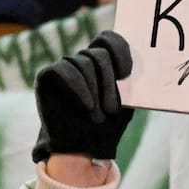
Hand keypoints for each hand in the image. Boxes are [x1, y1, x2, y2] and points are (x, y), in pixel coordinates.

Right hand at [32, 32, 133, 163]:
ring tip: (97, 115)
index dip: (119, 50)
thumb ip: (130, 82)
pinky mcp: (46, 75)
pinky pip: (64, 69)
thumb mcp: (125, 102)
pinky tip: (87, 105)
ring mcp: (65, 66)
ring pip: (83, 63)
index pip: (109, 39)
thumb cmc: (107, 125)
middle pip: (98, 54)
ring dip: (94, 91)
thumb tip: (141, 60)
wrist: (83, 148)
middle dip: (108, 82)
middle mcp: (83, 60)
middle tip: (111, 110)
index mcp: (104, 62)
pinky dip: (79, 87)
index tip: (126, 72)